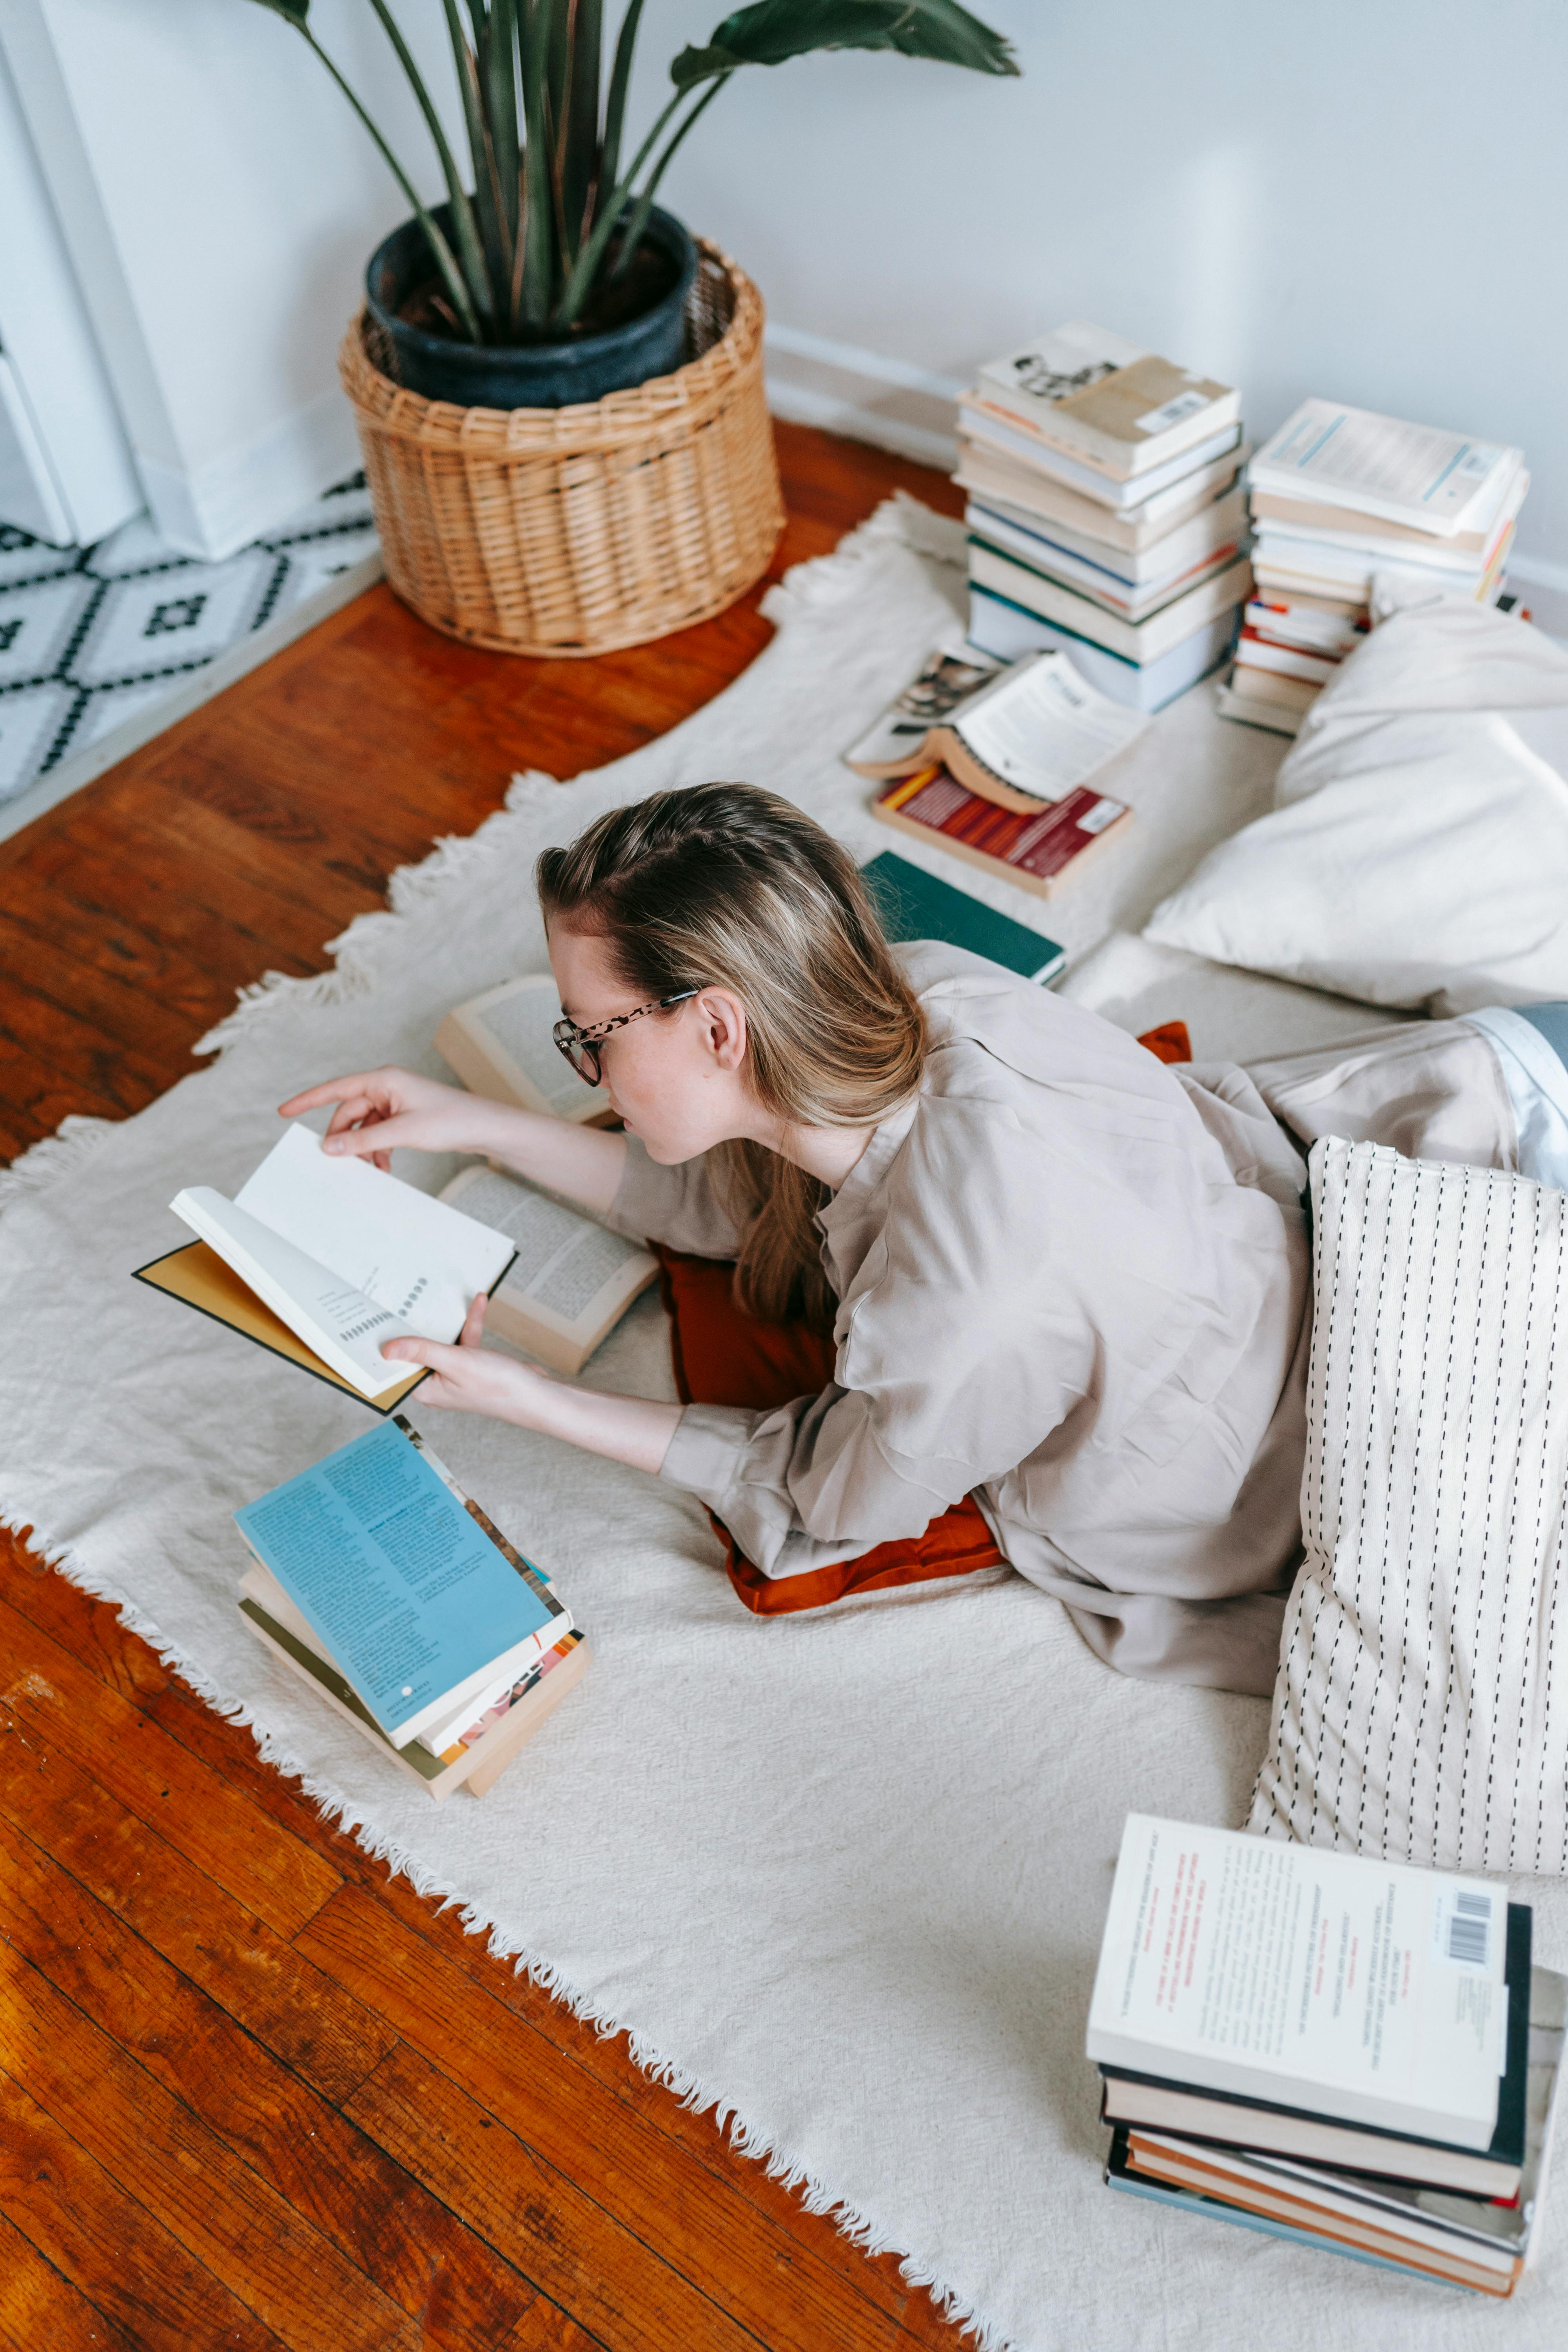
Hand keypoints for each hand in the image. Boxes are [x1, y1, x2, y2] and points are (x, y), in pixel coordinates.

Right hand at [278, 1065, 489, 1171]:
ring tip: (373, 1168)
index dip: (308, 1100)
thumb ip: (364, 1141)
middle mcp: (387, 1086)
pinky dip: (376, 1149)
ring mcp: (396, 1101)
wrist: (485, 1128)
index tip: (284, 1111)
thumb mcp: (402, 1132)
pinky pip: (378, 1132)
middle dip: (343, 1138)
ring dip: (363, 1148)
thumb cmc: (451, 1120)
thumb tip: (330, 1147)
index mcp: (384, 1079)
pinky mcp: (404, 1116)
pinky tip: (383, 1165)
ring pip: (363, 1126)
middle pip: (349, 1113)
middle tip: (338, 1163)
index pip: (336, 1088)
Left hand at [383, 1291, 681, 1472]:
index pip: (395, 1371)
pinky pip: (465, 1339)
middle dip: (411, 1328)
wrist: (538, 1396)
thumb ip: (422, 1351)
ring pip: (441, 1342)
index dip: (381, 1352)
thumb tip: (387, 1348)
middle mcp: (437, 1383)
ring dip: (444, 1322)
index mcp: (426, 1390)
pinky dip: (470, 1323)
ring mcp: (456, 1373)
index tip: (368, 1330)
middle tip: (395, 1303)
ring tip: (438, 1298)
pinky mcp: (474, 1364)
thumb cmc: (498, 1387)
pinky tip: (478, 1303)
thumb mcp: (456, 1363)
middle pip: (415, 1352)